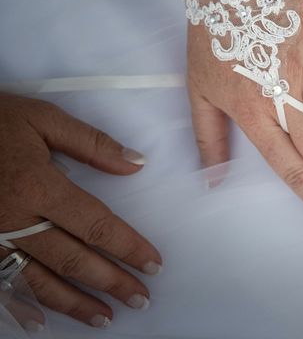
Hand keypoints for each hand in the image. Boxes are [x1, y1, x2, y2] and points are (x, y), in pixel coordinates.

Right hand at [0, 93, 161, 328]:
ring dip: (74, 303)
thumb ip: (92, 144)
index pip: (96, 225)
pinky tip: (42, 324)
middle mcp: (15, 220)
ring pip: (39, 281)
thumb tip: (136, 163)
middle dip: (110, 282)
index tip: (153, 264)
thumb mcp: (44, 119)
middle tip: (140, 298)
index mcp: (39, 186)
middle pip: (72, 260)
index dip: (128, 247)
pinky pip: (0, 283)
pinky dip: (21, 307)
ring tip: (105, 317)